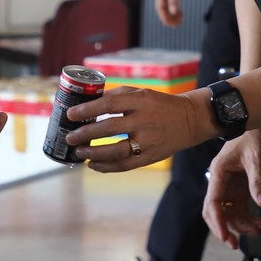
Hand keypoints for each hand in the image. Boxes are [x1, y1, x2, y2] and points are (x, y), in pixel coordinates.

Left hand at [63, 86, 215, 170]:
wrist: (190, 120)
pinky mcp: (151, 157)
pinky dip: (106, 167)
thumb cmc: (160, 104)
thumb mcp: (141, 93)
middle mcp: (144, 121)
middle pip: (109, 128)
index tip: (70, 114)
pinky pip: (125, 165)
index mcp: (141, 101)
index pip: (109, 105)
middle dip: (85, 133)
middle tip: (70, 137)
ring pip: (115, 151)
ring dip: (93, 153)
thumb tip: (88, 104)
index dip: (88, 110)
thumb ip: (117, 97)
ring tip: (78, 152)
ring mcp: (148, 141)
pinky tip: (93, 165)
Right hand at [155, 0, 193, 26]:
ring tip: (180, 22)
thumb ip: (174, 0)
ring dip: (173, 15)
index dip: (165, 18)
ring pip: (167, 8)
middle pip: (162, 10)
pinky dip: (176, 10)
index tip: (172, 25)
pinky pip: (172, 4)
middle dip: (169, 18)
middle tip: (177, 25)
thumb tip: (173, 12)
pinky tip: (181, 14)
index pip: (160, 9)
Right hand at [203, 129, 260, 246]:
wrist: (258, 124)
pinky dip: (249, 218)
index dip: (217, 222)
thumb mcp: (257, 158)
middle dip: (224, 229)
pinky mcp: (239, 188)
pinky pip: (240, 208)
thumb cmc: (254, 137)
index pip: (213, 203)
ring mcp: (229, 186)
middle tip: (235, 245)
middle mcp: (220, 182)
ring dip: (241, 225)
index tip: (225, 237)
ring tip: (259, 230)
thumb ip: (259, 181)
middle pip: (216, 212)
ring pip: (230, 213)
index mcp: (218, 173)